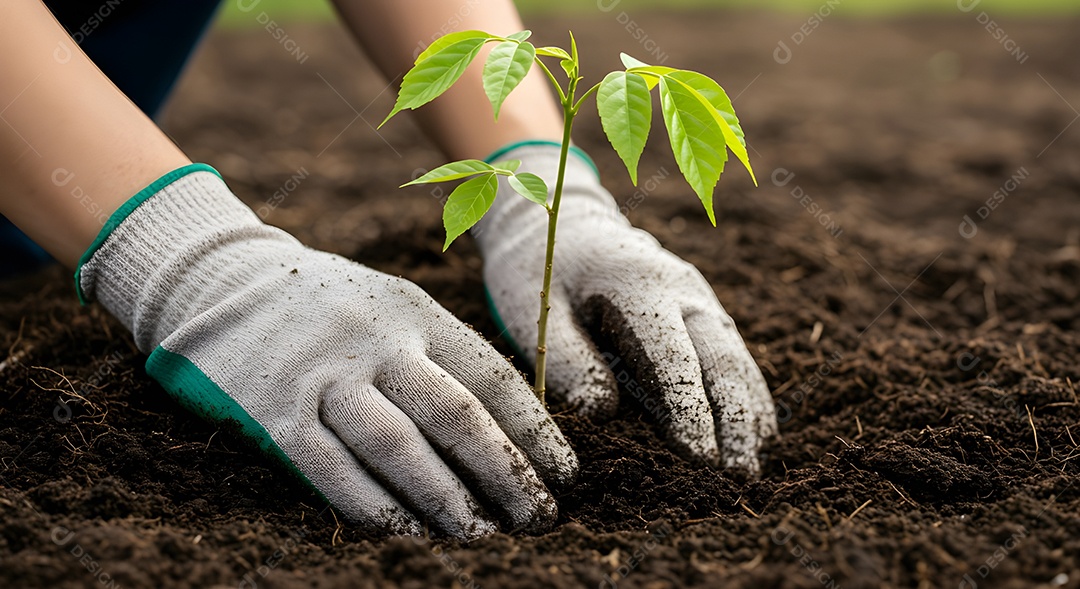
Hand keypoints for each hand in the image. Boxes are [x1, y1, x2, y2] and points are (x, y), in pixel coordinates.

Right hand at [77, 165, 576, 538]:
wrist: (221, 280)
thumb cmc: (331, 306)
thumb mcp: (394, 305)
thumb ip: (444, 355)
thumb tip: (513, 428)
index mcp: (415, 313)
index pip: (492, 377)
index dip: (536, 431)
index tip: (566, 474)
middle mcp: (374, 342)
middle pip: (454, 415)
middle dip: (506, 473)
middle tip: (538, 518)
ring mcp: (323, 378)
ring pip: (397, 447)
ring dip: (444, 499)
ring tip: (480, 535)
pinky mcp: (275, 413)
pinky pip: (331, 470)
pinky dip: (373, 507)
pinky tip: (408, 533)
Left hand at [475, 145, 776, 472]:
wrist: (564, 223)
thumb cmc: (541, 271)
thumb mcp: (535, 310)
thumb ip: (566, 359)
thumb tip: (603, 414)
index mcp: (639, 286)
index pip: (673, 357)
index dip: (689, 410)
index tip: (699, 458)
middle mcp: (682, 288)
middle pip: (720, 359)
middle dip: (733, 420)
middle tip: (736, 476)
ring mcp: (700, 296)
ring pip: (736, 358)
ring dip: (748, 413)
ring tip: (750, 467)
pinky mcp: (704, 308)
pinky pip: (735, 353)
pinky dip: (750, 394)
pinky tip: (758, 434)